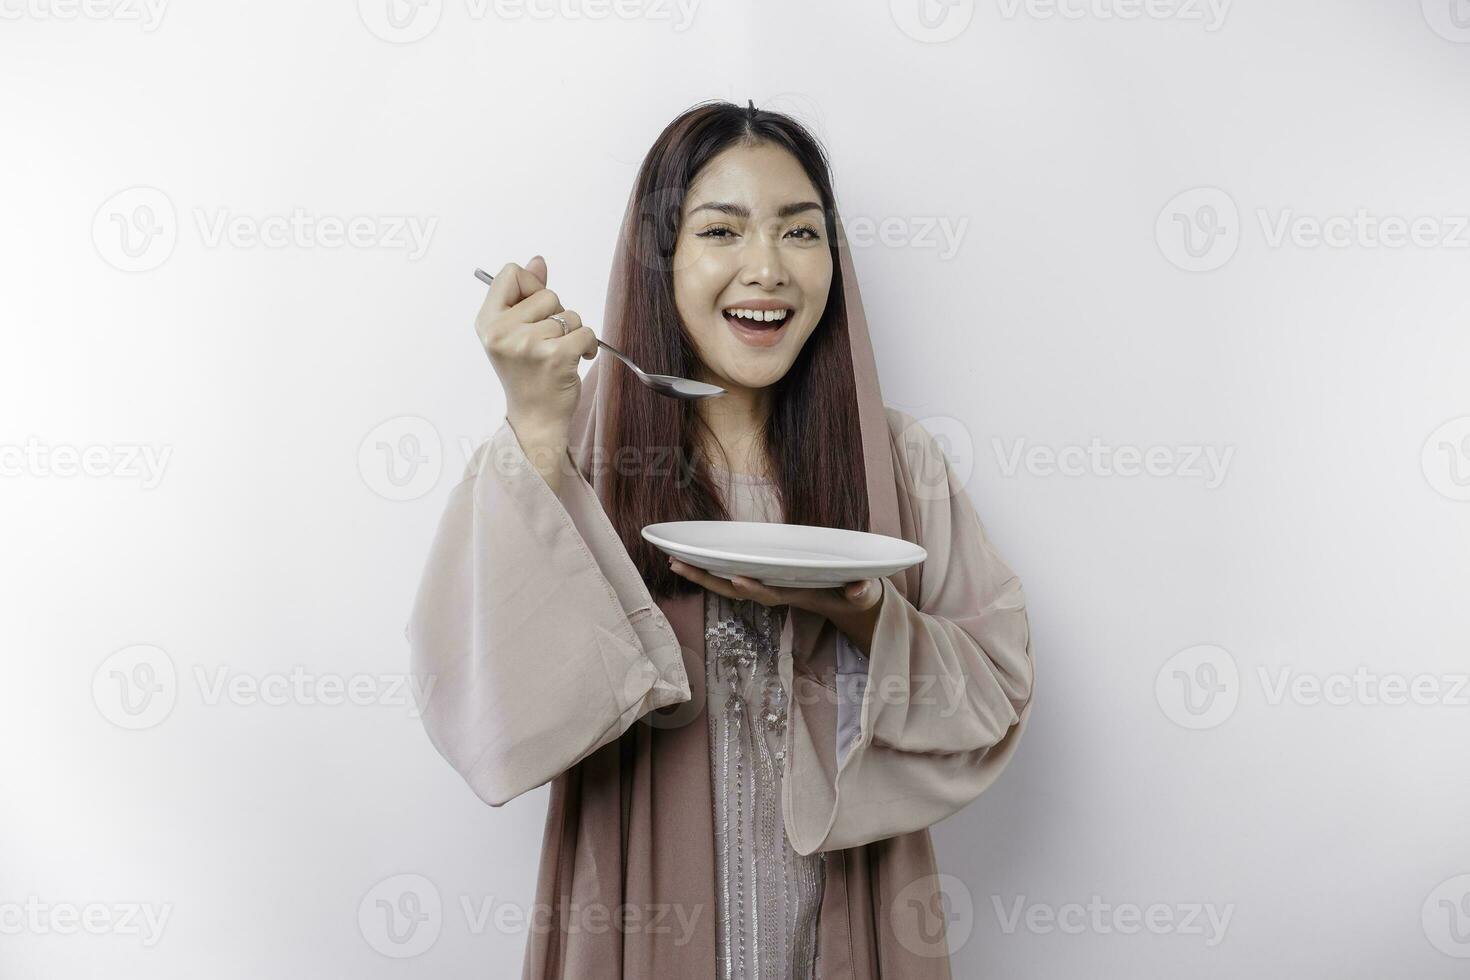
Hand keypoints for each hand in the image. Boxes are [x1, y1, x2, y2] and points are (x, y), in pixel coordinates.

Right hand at [474, 256, 597, 442]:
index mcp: (487, 321)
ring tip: (558, 354)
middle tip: (545, 343)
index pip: (511, 273)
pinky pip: (586, 332)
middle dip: (555, 315)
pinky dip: (589, 345)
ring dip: (572, 333)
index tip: (534, 311)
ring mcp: (528, 344)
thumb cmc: (526, 374)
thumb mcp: (514, 332)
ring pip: (570, 315)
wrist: (535, 418)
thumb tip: (537, 261)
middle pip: (547, 294)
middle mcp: (502, 331)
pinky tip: (577, 360)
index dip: (530, 287)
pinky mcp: (556, 357)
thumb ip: (525, 294)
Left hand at [667, 558, 884, 653]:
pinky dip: (713, 569)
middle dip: (708, 580)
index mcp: (799, 595)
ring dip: (702, 575)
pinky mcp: (766, 580)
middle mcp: (778, 593)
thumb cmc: (858, 596)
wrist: (851, 605)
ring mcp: (770, 587)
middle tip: (677, 565)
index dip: (754, 588)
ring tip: (673, 560)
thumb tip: (859, 589)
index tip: (736, 578)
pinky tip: (693, 558)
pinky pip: (734, 575)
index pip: (772, 594)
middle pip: (738, 590)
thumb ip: (862, 592)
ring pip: (730, 584)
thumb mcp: (865, 594)